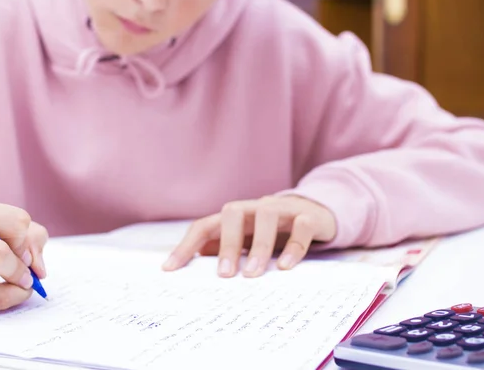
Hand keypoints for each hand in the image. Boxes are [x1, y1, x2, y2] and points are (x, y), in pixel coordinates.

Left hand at [162, 195, 335, 276]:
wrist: (313, 213)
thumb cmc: (270, 232)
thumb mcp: (244, 240)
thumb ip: (221, 250)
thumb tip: (192, 269)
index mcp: (234, 216)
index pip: (204, 226)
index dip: (186, 246)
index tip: (170, 270)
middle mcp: (254, 208)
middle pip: (232, 213)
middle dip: (226, 243)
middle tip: (224, 275)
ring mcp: (282, 209)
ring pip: (267, 215)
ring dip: (259, 245)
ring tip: (253, 274)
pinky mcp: (307, 217)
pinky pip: (301, 226)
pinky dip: (294, 247)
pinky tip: (285, 267)